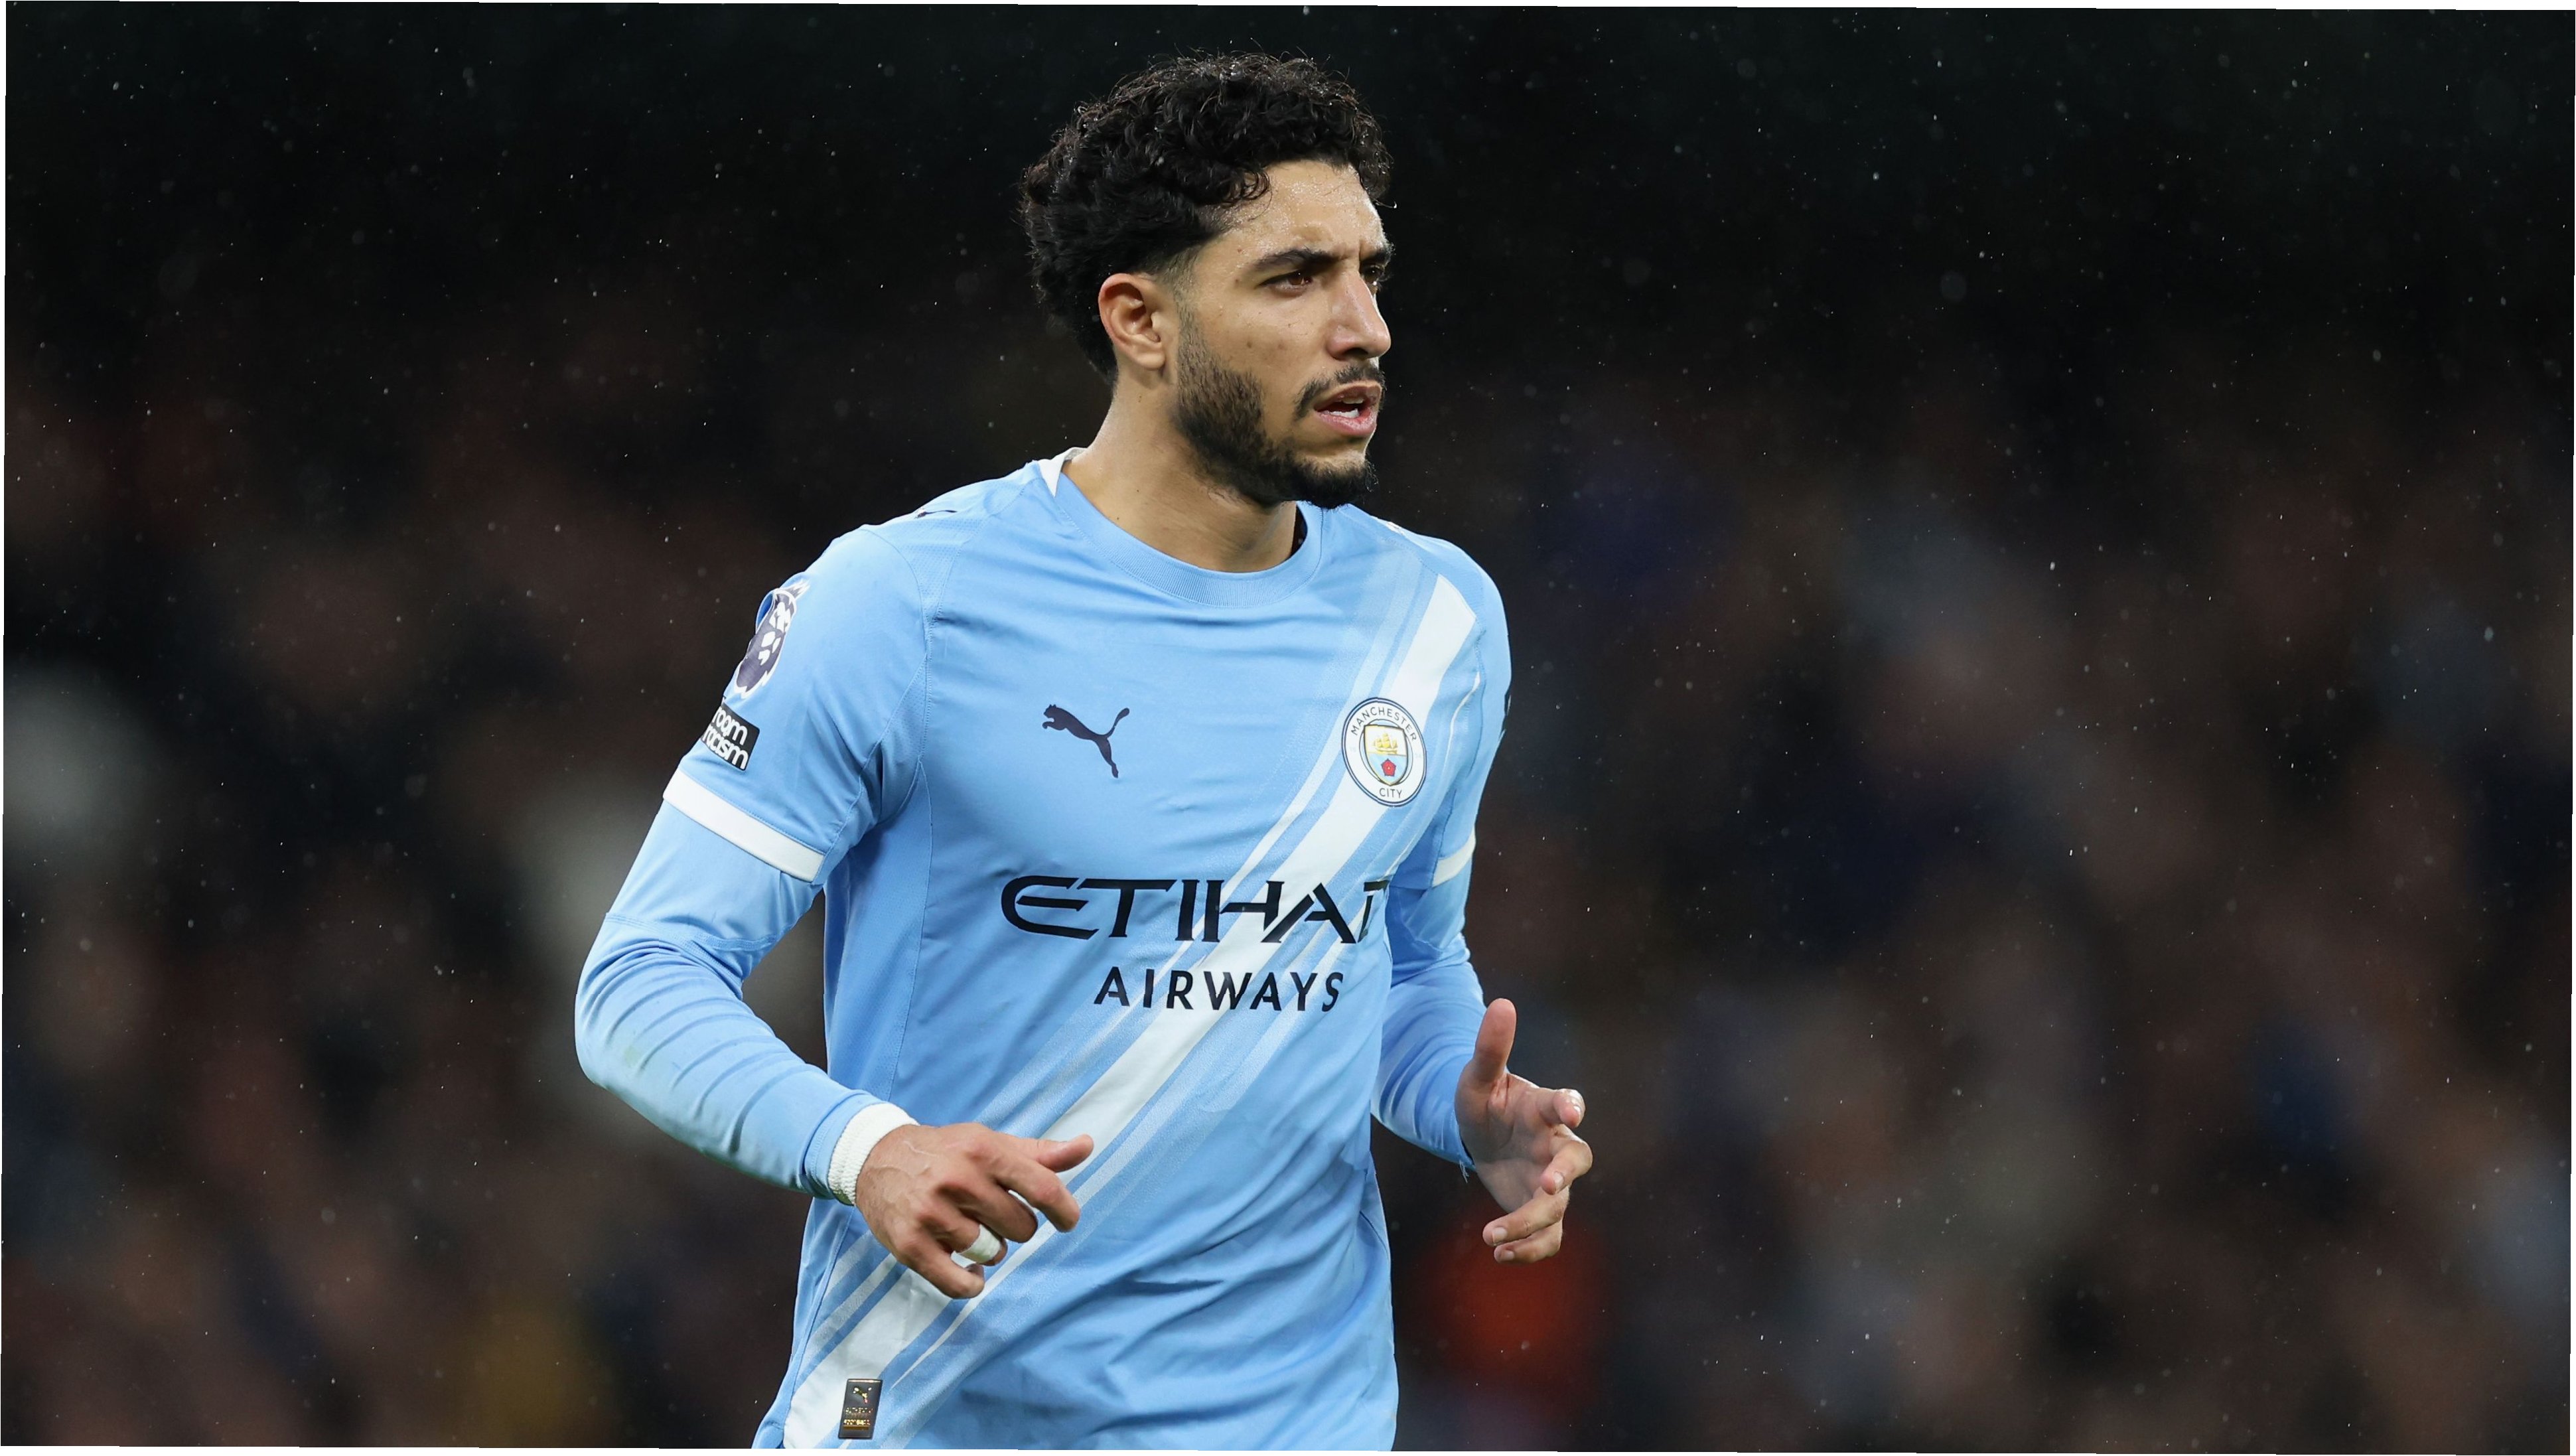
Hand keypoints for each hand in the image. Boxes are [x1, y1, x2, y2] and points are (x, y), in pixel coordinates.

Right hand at [853, 1123, 1092, 1297]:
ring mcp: (932, 1214)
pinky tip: (970, 1271)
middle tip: (992, 1214)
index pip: (1041, 1186)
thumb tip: (1088, 1146)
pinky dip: (971, 1282)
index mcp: (983, 1151)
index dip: (1064, 1209)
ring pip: (992, 1253)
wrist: (876, 1158)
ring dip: (990, 1249)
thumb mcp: (991, 1143)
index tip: (1068, 1221)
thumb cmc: (947, 1152)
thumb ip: (1040, 1153)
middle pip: (1020, 1228)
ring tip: (970, 1231)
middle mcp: (958, 1180)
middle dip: (1015, 1226)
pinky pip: (959, 1284)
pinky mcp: (911, 1245)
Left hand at [1455, 998, 1591, 1263]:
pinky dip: (1529, 1249)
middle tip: (1544, 1188)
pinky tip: (1498, 1253)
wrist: (1481, 1136)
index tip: (1570, 1112)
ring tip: (1493, 1236)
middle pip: (1576, 1160)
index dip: (1570, 1106)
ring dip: (1531, 1223)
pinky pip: (1550, 1237)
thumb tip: (1501, 1003)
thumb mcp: (1477, 1078)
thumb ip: (1490, 1048)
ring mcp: (1552, 1181)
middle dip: (1563, 1175)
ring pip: (1559, 1207)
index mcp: (1543, 1108)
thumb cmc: (1485, 1102)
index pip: (1564, 1103)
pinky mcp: (1542, 1212)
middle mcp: (1555, 1145)